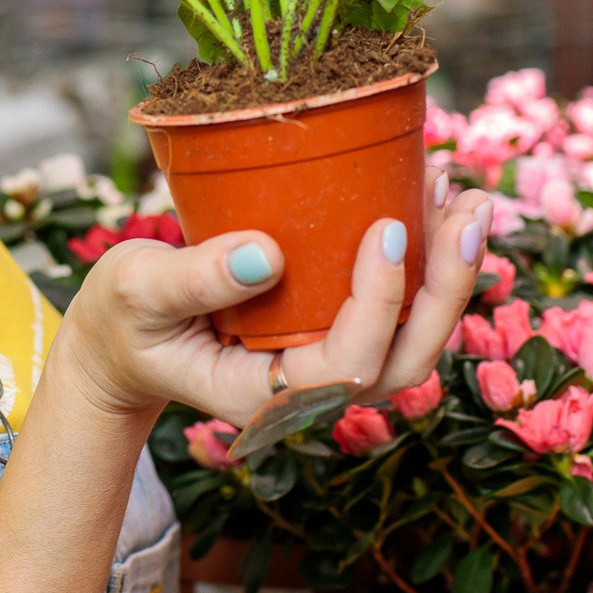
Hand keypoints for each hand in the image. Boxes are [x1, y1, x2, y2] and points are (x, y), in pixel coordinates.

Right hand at [56, 184, 494, 425]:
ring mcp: (327, 362)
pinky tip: (431, 197)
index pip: (350, 365)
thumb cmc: (125, 318)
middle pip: (407, 361)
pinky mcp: (331, 330)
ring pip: (414, 338)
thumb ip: (193, 279)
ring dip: (451, 272)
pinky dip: (424, 258)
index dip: (381, 302)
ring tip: (468, 198)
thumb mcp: (137, 291)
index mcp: (266, 394)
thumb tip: (265, 256)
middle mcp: (311, 390)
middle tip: (469, 210)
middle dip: (449, 289)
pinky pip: (397, 309)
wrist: (123, 338)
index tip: (386, 227)